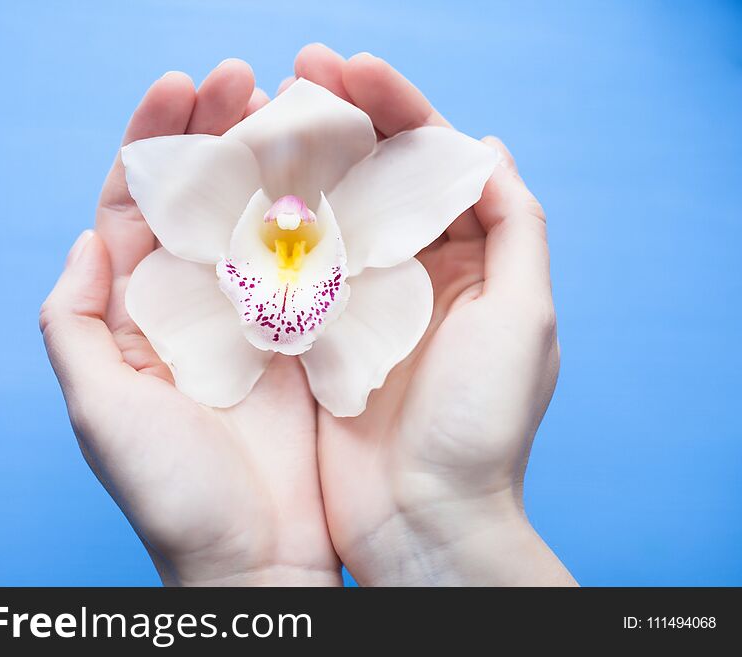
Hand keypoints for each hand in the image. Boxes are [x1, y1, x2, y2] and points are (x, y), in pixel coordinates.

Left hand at [40, 60, 339, 585]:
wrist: (255, 551)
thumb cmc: (171, 491)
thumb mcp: (98, 407)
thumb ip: (74, 321)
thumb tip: (88, 238)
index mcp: (134, 311)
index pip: (135, 205)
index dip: (151, 142)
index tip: (178, 86)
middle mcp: (189, 303)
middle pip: (198, 196)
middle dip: (213, 131)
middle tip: (243, 76)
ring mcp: (249, 313)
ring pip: (254, 215)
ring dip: (268, 157)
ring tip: (289, 103)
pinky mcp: (302, 331)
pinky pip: (305, 258)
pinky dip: (314, 211)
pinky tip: (330, 168)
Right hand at [292, 45, 575, 585]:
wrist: (421, 522)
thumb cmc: (481, 427)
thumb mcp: (525, 319)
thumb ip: (516, 228)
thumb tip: (489, 147)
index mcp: (469, 260)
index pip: (430, 162)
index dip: (394, 107)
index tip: (349, 67)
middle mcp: (414, 273)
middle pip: (374, 174)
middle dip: (339, 118)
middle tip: (293, 72)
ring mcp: (362, 301)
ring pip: (327, 211)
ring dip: (298, 161)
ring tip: (260, 114)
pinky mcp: (318, 334)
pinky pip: (293, 265)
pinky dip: (271, 225)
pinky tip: (241, 188)